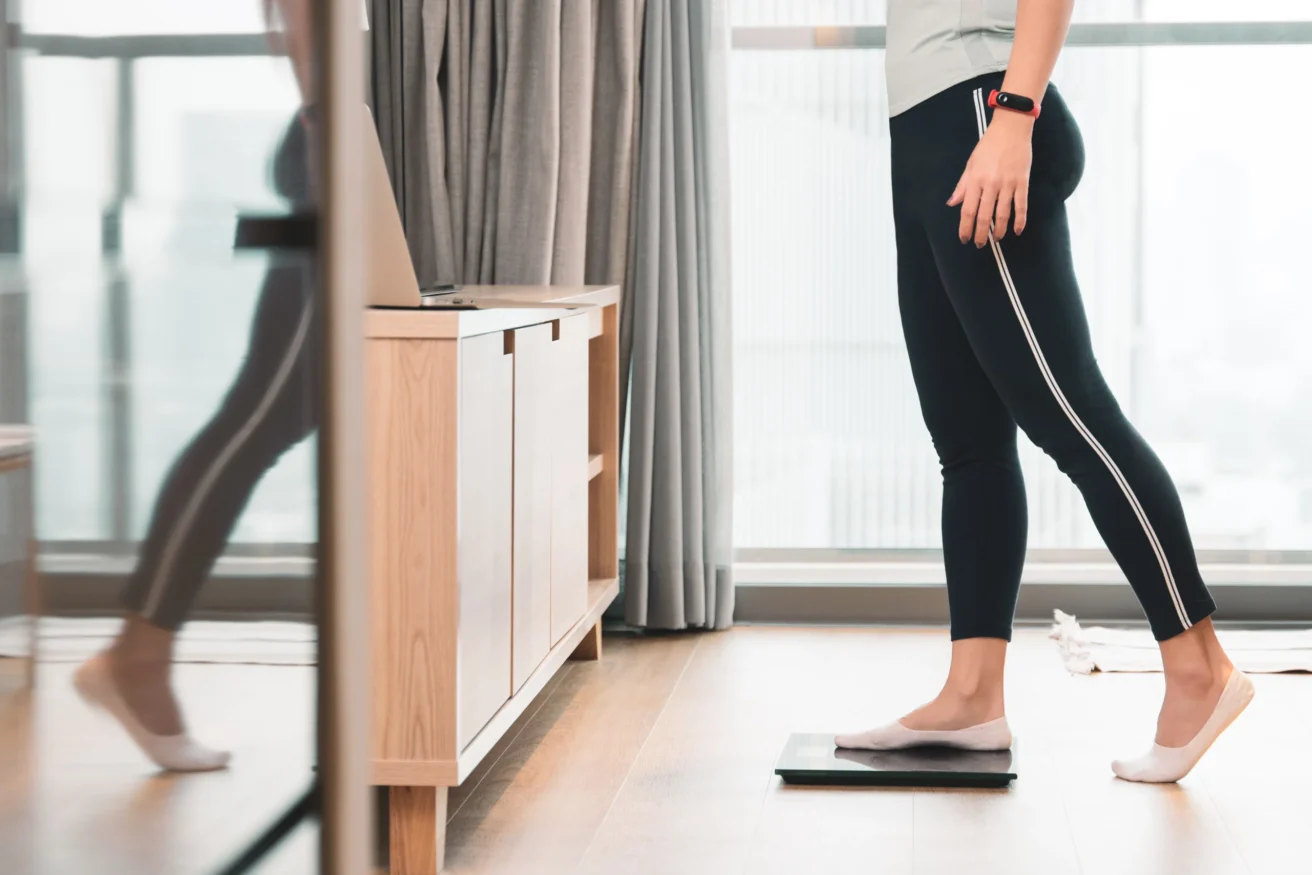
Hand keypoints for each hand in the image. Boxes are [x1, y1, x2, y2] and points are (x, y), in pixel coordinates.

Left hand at [947, 111, 1033, 246]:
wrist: (1011, 128)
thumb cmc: (989, 145)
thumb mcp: (971, 163)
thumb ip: (962, 185)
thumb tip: (952, 204)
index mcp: (975, 180)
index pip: (968, 210)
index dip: (965, 228)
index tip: (964, 239)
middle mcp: (991, 184)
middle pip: (984, 216)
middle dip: (981, 234)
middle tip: (979, 245)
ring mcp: (1008, 184)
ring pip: (1003, 214)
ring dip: (999, 230)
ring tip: (997, 240)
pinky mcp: (1022, 182)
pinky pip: (1021, 205)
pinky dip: (1020, 220)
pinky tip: (1017, 231)